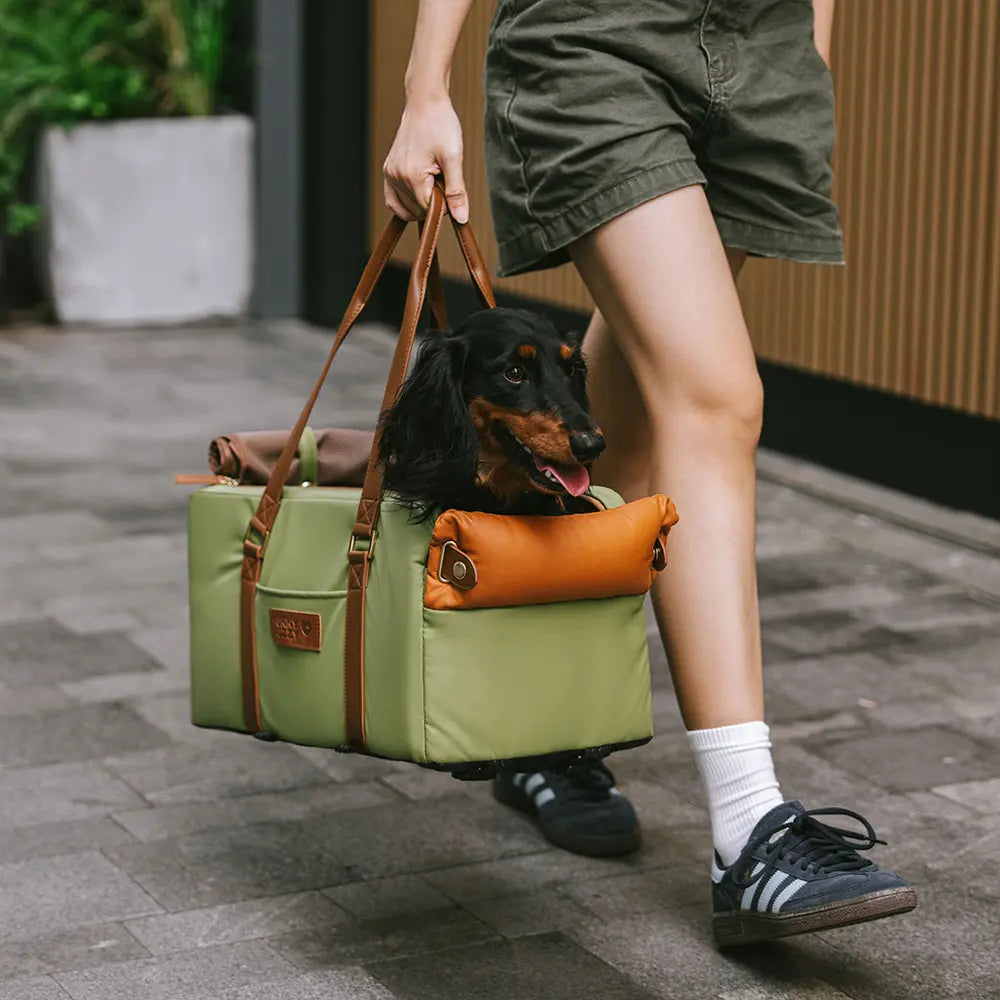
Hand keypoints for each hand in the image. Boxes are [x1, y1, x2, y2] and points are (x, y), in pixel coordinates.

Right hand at [383, 96, 468, 222]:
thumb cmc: (440, 124)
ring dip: (421, 202)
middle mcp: (395, 177)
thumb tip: (461, 218)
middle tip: (441, 177)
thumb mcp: (454, 158)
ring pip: (405, 209)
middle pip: (417, 211)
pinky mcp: (388, 171)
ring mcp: (389, 174)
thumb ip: (456, 191)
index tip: (451, 185)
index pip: (428, 210)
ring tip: (432, 178)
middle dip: (432, 202)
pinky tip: (419, 193)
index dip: (444, 205)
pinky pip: (394, 201)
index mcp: (411, 176)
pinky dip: (407, 204)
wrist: (425, 102)